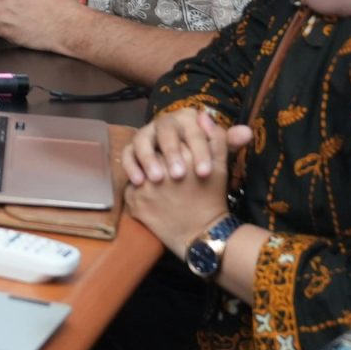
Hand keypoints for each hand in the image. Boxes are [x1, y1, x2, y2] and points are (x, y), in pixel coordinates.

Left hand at [124, 112, 253, 257]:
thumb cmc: (211, 198)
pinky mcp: (136, 202)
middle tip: (171, 171)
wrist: (201, 235)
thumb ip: (216, 137)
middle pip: (153, 148)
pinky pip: (130, 185)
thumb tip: (202, 114)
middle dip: (160, 158)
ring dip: (146, 169)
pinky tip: (151, 193)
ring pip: (138, 164)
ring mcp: (147, 186)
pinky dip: (138, 186)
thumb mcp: (220, 166)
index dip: (174, 144)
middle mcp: (165, 170)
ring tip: (160, 180)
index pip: (170, 136)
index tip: (180, 153)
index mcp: (187, 157)